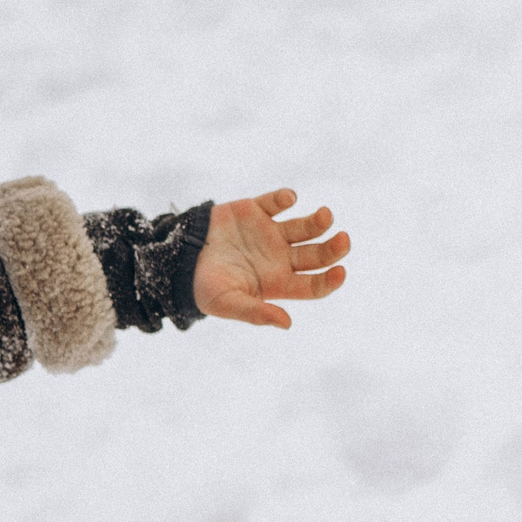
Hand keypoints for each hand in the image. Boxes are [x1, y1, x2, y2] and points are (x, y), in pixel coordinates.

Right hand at [193, 188, 350, 328]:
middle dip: (333, 248)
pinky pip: (277, 201)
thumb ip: (255, 313)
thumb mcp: (226, 304)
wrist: (178, 259)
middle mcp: (279, 258)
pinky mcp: (256, 211)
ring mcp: (270, 233)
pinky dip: (285, 198)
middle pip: (317, 254)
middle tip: (343, 240)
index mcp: (277, 282)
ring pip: (306, 226)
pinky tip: (287, 200)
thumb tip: (287, 323)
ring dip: (319, 221)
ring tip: (325, 217)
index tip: (340, 272)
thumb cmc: (203, 287)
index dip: (330, 281)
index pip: (313, 284)